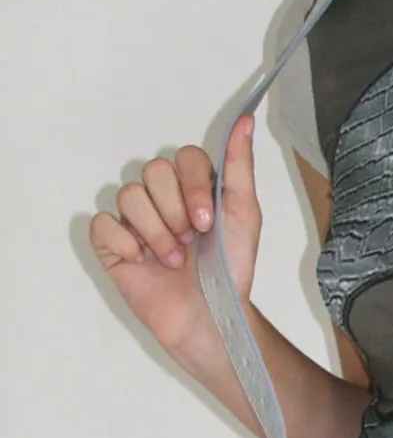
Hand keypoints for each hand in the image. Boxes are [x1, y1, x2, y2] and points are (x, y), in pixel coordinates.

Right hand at [89, 114, 260, 354]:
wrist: (209, 315)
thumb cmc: (228, 270)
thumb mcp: (244, 214)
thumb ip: (240, 166)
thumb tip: (245, 122)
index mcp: (193, 187)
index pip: (184, 157)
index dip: (192, 187)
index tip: (207, 222)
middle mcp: (162, 198)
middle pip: (153, 172)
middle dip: (175, 212)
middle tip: (190, 241)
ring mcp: (134, 219)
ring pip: (129, 195)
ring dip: (156, 233)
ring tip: (173, 258)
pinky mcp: (112, 243)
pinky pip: (103, 222)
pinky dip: (126, 244)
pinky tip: (144, 262)